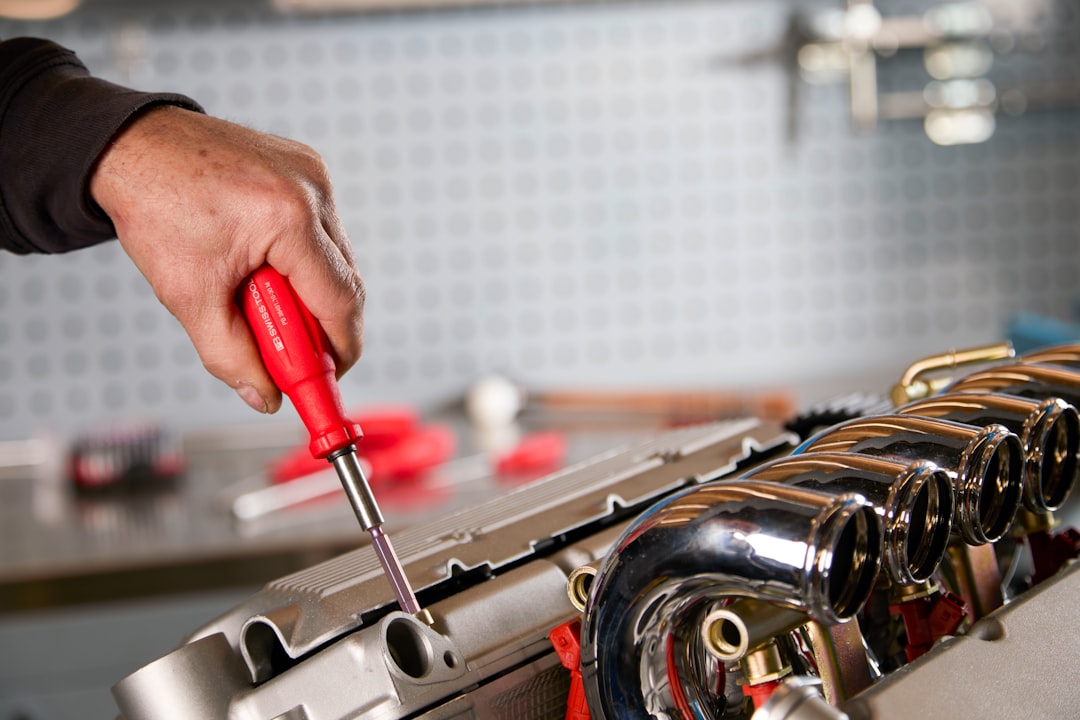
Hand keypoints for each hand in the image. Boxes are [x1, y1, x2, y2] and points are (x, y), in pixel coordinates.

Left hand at [89, 105, 364, 413]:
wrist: (131, 146)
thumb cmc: (155, 207)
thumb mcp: (189, 296)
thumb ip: (231, 356)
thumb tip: (266, 395)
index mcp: (289, 218)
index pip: (341, 302)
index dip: (339, 351)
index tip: (326, 380)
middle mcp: (312, 190)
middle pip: (345, 282)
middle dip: (320, 326)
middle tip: (289, 352)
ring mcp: (313, 175)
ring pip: (336, 258)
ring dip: (309, 292)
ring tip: (261, 301)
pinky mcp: (306, 169)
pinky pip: (321, 232)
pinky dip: (301, 260)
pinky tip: (263, 266)